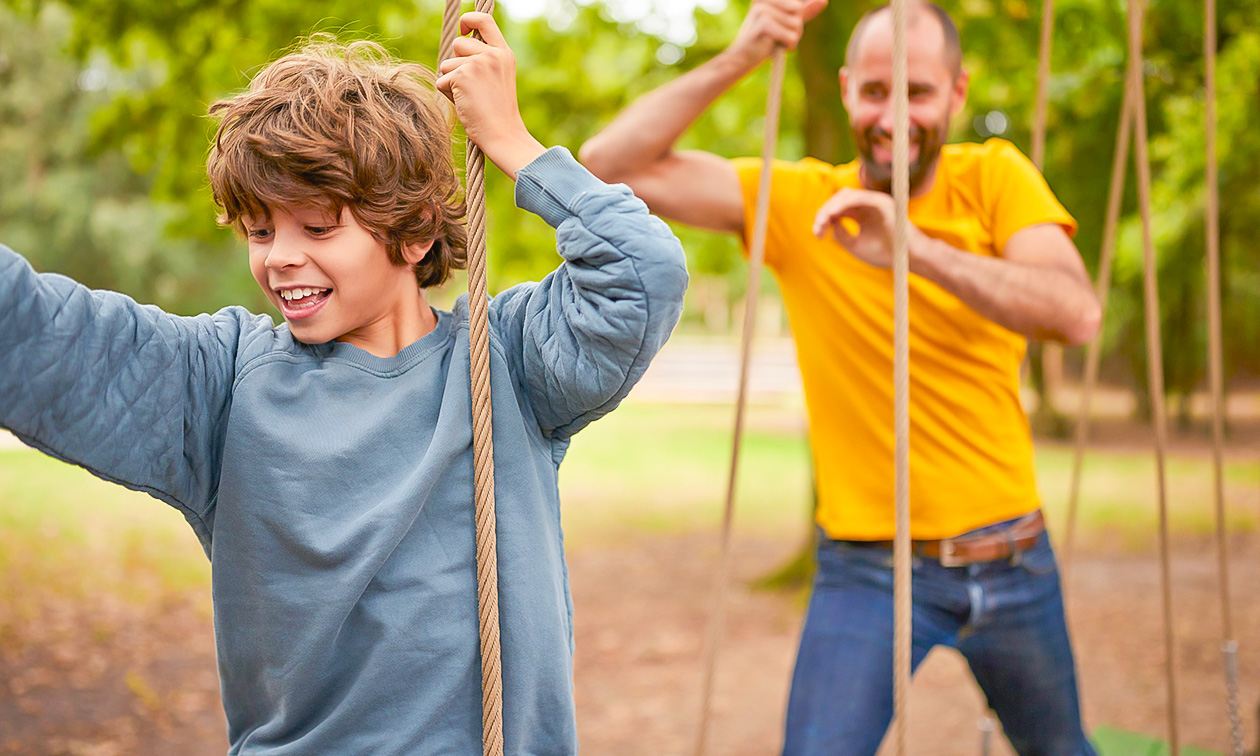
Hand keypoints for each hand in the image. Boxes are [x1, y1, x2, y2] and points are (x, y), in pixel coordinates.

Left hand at [436, 12, 544, 178]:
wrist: (503, 134)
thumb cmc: (498, 112)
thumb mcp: (498, 77)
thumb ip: (484, 59)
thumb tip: (460, 42)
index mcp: (504, 53)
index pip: (484, 19)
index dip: (468, 19)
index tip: (463, 29)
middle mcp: (492, 54)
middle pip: (459, 44)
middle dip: (457, 64)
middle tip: (473, 88)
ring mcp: (477, 63)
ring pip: (447, 64)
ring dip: (452, 83)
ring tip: (471, 99)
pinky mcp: (462, 76)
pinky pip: (441, 80)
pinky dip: (448, 95)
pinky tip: (465, 105)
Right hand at [725, 0, 828, 68]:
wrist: (741, 59)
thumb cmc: (765, 41)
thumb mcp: (786, 24)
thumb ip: (804, 11)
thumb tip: (824, 0)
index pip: (797, 3)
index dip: (798, 15)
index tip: (785, 27)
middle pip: (798, 11)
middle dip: (795, 28)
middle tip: (779, 36)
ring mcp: (762, 9)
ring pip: (796, 24)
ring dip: (791, 38)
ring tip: (775, 42)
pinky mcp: (764, 23)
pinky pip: (790, 35)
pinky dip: (787, 45)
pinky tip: (773, 48)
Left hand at [812, 188, 927, 269]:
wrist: (909, 259)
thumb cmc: (886, 253)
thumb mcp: (856, 246)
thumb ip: (841, 234)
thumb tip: (830, 223)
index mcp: (862, 213)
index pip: (838, 208)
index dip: (824, 218)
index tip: (818, 235)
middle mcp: (868, 204)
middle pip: (839, 199)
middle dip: (824, 213)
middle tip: (817, 230)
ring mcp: (875, 201)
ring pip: (846, 196)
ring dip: (831, 207)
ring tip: (822, 222)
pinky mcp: (881, 202)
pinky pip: (858, 198)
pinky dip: (843, 205)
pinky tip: (833, 215)